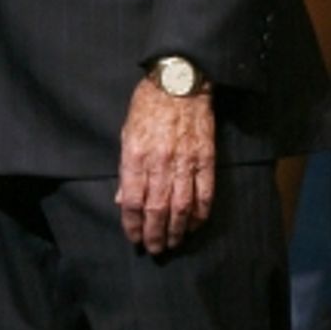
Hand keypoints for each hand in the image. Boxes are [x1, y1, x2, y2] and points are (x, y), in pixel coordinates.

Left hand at [116, 77, 214, 253]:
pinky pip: (205, 194)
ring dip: (177, 230)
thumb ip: (127, 169)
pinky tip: (195, 225)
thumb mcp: (127, 132)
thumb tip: (124, 199)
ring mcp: (185, 161)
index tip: (133, 238)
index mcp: (136, 155)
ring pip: (181, 206)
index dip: (132, 224)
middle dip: (154, 234)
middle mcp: (160, 162)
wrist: (179, 81)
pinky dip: (200, 214)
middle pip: (157, 209)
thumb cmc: (148, 104)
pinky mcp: (206, 158)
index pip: (133, 200)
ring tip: (173, 242)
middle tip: (154, 249)